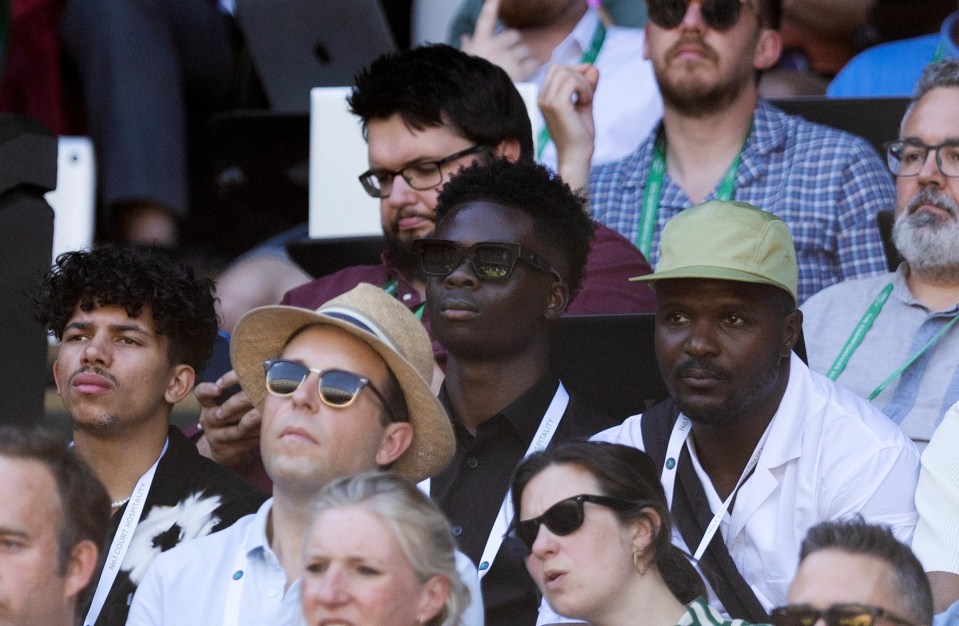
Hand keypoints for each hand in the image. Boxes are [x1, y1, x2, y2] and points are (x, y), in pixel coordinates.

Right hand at [195, 370, 260, 470]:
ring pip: (238, 428)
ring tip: (267, 411)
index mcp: (208, 405)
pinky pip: (247, 442)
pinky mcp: (229, 450)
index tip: (219, 387)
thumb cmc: (232, 418)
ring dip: (254, 419)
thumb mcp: (228, 402)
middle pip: (225, 410)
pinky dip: (259, 433)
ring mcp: (217, 437)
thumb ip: (239, 387)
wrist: (224, 448)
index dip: (208, 389)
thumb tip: (265, 366)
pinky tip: (270, 426)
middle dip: (243, 401)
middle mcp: (209, 420)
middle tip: (259, 394)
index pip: (202, 393)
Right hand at [460, 0, 539, 80]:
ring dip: (523, 56)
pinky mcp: (520, 70)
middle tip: (513, 53)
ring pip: (524, 50)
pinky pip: (532, 63)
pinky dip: (533, 65)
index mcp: (481, 42)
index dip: (491, 5)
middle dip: (515, 43)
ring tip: (519, 65)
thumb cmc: (467, 79)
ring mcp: (509, 57)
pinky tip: (531, 68)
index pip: (486, 19)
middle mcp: (496, 46)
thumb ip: (467, 47)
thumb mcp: (464, 61)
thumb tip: (465, 37)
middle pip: (513, 35)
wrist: (478, 97)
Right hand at [539, 63, 598, 189]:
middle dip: (579, 75)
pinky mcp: (556, 105)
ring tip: (586, 100)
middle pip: (560, 67)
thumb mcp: (584, 103)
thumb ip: (587, 85)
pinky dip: (584, 89)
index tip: (587, 87)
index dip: (575, 71)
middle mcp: (542, 97)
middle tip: (587, 94)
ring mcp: (547, 101)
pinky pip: (572, 82)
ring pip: (566, 72)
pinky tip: (586, 103)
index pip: (557, 69)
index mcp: (545, 97)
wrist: (576, 156)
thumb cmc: (579, 134)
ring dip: (583, 83)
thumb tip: (593, 66)